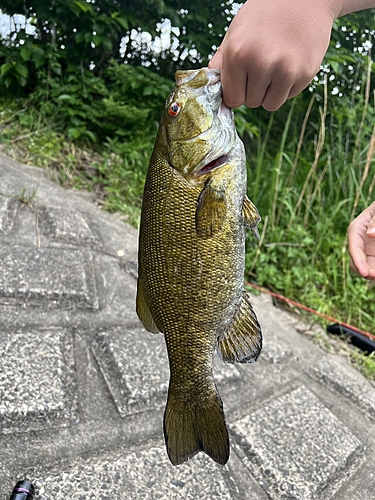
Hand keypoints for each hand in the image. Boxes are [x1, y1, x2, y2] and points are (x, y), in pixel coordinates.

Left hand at [209, 0, 337, 109]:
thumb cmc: (265, 13)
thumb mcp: (236, 32)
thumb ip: (221, 62)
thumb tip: (207, 86)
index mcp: (238, 54)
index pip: (233, 99)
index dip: (236, 92)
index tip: (241, 82)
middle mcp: (261, 64)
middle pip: (252, 103)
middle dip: (254, 91)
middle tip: (261, 67)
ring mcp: (286, 70)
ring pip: (271, 104)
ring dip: (270, 93)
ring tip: (274, 68)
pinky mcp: (305, 73)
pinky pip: (289, 96)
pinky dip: (288, 86)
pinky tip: (289, 63)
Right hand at [348, 202, 374, 279]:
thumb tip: (370, 234)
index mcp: (356, 229)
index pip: (354, 248)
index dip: (358, 262)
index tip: (365, 273)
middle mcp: (359, 241)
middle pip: (356, 260)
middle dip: (364, 270)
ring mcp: (367, 248)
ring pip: (364, 265)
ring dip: (370, 272)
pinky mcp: (373, 254)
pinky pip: (372, 265)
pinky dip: (374, 269)